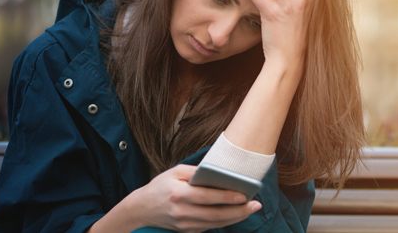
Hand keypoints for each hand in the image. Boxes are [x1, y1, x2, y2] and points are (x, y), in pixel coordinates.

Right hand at [131, 164, 260, 232]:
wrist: (141, 209)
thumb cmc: (160, 186)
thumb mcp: (174, 172)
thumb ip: (196, 172)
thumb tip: (218, 171)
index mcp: (179, 194)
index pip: (208, 197)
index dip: (227, 197)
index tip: (245, 195)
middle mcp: (182, 212)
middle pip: (215, 214)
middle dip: (239, 211)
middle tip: (256, 205)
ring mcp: (184, 224)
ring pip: (215, 223)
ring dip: (235, 218)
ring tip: (251, 209)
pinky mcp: (187, 231)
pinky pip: (210, 227)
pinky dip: (225, 222)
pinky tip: (236, 215)